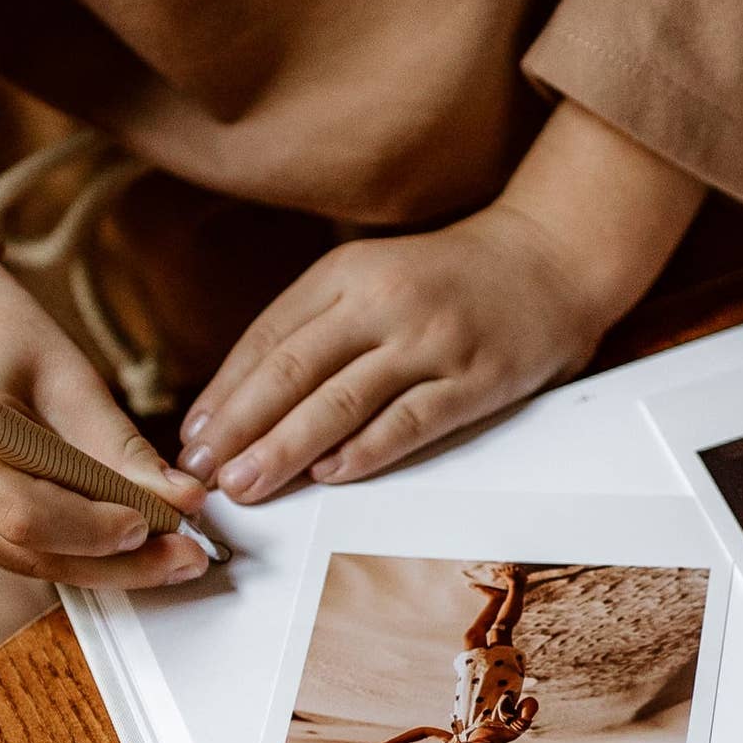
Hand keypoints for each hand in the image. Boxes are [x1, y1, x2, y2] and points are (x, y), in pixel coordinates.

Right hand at [0, 254, 216, 588]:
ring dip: (105, 564)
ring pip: (34, 564)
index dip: (96, 531)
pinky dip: (77, 551)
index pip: (27, 518)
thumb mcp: (70, 379)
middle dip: (118, 562)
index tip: (158, 525)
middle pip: (34, 554)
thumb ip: (121, 448)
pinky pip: (23, 553)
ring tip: (170, 551)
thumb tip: (181, 501)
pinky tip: (125, 542)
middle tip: (187, 556)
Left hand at [181, 102, 704, 502]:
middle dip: (240, 426)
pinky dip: (366, 450)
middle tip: (200, 472)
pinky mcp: (476, 377)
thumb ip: (316, 325)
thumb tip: (244, 397)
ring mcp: (432, 340)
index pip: (269, 337)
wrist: (550, 258)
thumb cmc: (449, 279)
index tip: (191, 436)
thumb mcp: (373, 276)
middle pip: (295, 369)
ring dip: (286, 447)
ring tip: (246, 484)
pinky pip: (412, 420)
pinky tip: (329, 476)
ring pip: (343, 399)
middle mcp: (384, 300)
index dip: (225, 391)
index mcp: (348, 272)